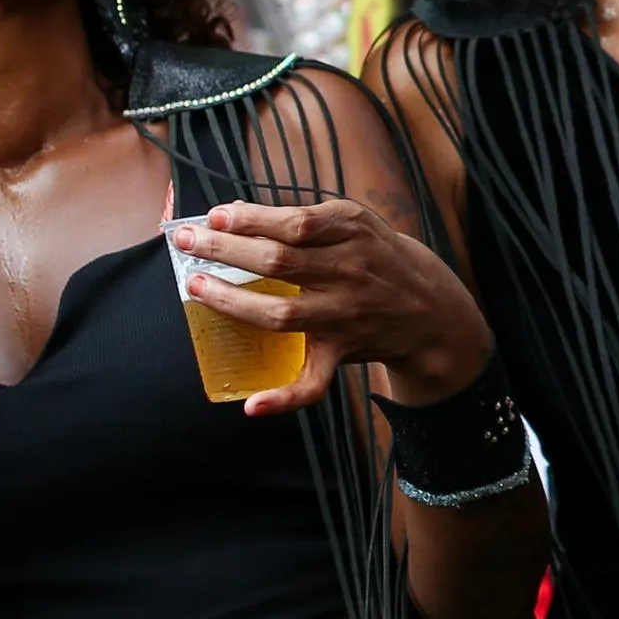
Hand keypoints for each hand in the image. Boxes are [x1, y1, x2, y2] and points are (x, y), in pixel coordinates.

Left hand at [168, 198, 494, 417]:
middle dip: (226, 250)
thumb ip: (306, 218)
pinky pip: (313, 382)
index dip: (251, 219)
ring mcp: (344, 315)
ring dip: (234, 302)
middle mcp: (349, 273)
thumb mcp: (356, 222)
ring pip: (282, 314)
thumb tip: (234, 215)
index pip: (295, 222)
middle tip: (189, 241)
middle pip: (279, 262)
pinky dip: (284, 398)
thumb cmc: (377, 256)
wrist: (430, 308)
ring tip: (199, 286)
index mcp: (352, 232)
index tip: (215, 215)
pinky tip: (253, 404)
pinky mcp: (341, 352)